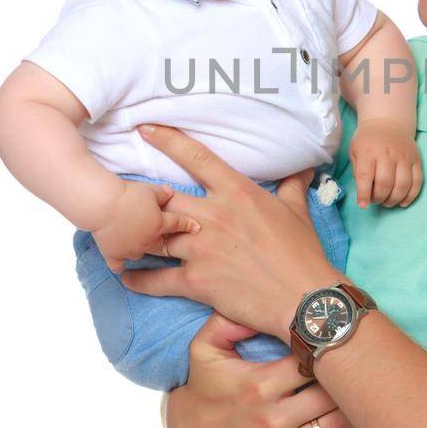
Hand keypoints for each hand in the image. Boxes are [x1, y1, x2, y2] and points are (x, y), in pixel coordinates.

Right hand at [91, 181, 199, 273]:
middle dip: (169, 245)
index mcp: (160, 225)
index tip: (198, 229)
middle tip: (174, 245)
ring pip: (142, 255)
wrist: (103, 204)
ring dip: (144, 252)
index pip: (179, 224)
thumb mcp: (150, 190)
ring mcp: (131, 249)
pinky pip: (117, 265)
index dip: (189, 225)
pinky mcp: (113, 254)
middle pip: (163, 246)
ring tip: (143, 247)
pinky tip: (121, 267)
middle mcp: (148, 241)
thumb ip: (163, 194)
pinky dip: (119, 266)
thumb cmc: (128, 195)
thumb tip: (171, 192)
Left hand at [119, 125, 344, 336]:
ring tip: (121, 237)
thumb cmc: (302, 253)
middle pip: (165, 200)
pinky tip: (127, 275)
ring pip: (154, 237)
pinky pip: (156, 278)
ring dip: (137, 238)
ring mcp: (201, 249)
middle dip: (147, 201)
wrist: (304, 298)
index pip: (196, 157)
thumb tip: (303, 167)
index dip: (167, 140)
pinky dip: (138, 279)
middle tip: (133, 201)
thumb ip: (292, 185)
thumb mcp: (297, 212)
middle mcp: (213, 216)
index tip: (145, 129)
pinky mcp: (196, 281)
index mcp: (237, 193)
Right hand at [165, 313, 365, 427]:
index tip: (337, 340)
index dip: (328, 349)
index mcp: (259, 385)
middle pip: (328, 395)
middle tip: (360, 362)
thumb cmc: (205, 384)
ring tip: (364, 391)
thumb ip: (228, 320)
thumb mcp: (205, 346)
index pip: (310, 363)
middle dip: (346, 378)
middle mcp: (271, 419)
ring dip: (353, 410)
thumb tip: (260, 301)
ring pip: (334, 427)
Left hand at [349, 119, 422, 207]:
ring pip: (403, 184)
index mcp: (368, 152)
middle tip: (376, 200)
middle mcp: (387, 153)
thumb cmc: (368, 141)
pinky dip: (411, 195)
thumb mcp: (355, 152)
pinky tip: (403, 202)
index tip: (363, 205)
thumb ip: (358, 172)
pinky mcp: (416, 159)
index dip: (364, 194)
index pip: (365, 176)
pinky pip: (417, 181)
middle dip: (379, 198)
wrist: (387, 121)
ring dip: (394, 199)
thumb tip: (365, 195)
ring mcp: (404, 156)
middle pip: (385, 183)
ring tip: (388, 202)